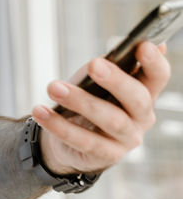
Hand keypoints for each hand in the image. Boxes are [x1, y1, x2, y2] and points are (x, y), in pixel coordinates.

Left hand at [32, 41, 170, 174]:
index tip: (144, 45)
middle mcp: (142, 117)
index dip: (154, 63)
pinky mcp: (106, 155)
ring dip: (80, 101)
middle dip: (116, 80)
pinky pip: (83, 140)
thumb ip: (117, 64)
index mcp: (144, 93)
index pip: (158, 77)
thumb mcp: (99, 78)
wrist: (70, 136)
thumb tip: (148, 43)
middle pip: (137, 98)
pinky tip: (40, 111)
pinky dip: (59, 125)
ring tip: (53, 87)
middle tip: (94, 64)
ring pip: (110, 120)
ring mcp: (127, 139)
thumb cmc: (90, 98)